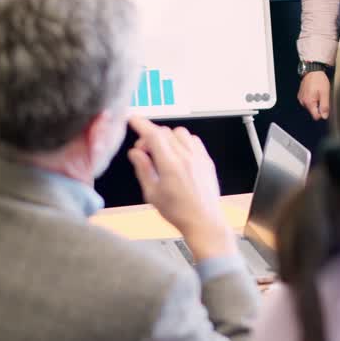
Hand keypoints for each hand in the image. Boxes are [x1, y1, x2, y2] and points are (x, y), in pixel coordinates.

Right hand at [127, 116, 235, 260]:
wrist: (204, 221)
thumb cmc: (178, 212)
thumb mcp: (152, 193)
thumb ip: (143, 169)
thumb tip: (135, 153)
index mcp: (170, 164)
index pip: (154, 135)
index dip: (141, 124)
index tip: (133, 119)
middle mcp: (186, 156)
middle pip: (165, 132)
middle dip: (150, 137)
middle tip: (143, 151)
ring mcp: (199, 157)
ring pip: (180, 133)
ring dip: (167, 138)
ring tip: (161, 154)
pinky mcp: (207, 160)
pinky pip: (193, 140)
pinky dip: (182, 142)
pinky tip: (177, 155)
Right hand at [297, 70, 331, 119]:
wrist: (312, 70)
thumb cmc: (319, 80)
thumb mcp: (325, 93)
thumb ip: (324, 106)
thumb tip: (324, 116)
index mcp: (309, 102)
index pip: (316, 116)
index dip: (322, 113)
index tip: (325, 106)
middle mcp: (303, 102)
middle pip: (313, 112)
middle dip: (318, 106)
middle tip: (322, 96)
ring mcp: (301, 98)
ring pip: (310, 106)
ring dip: (315, 102)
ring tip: (318, 93)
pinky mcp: (300, 95)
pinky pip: (307, 101)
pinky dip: (311, 99)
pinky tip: (314, 92)